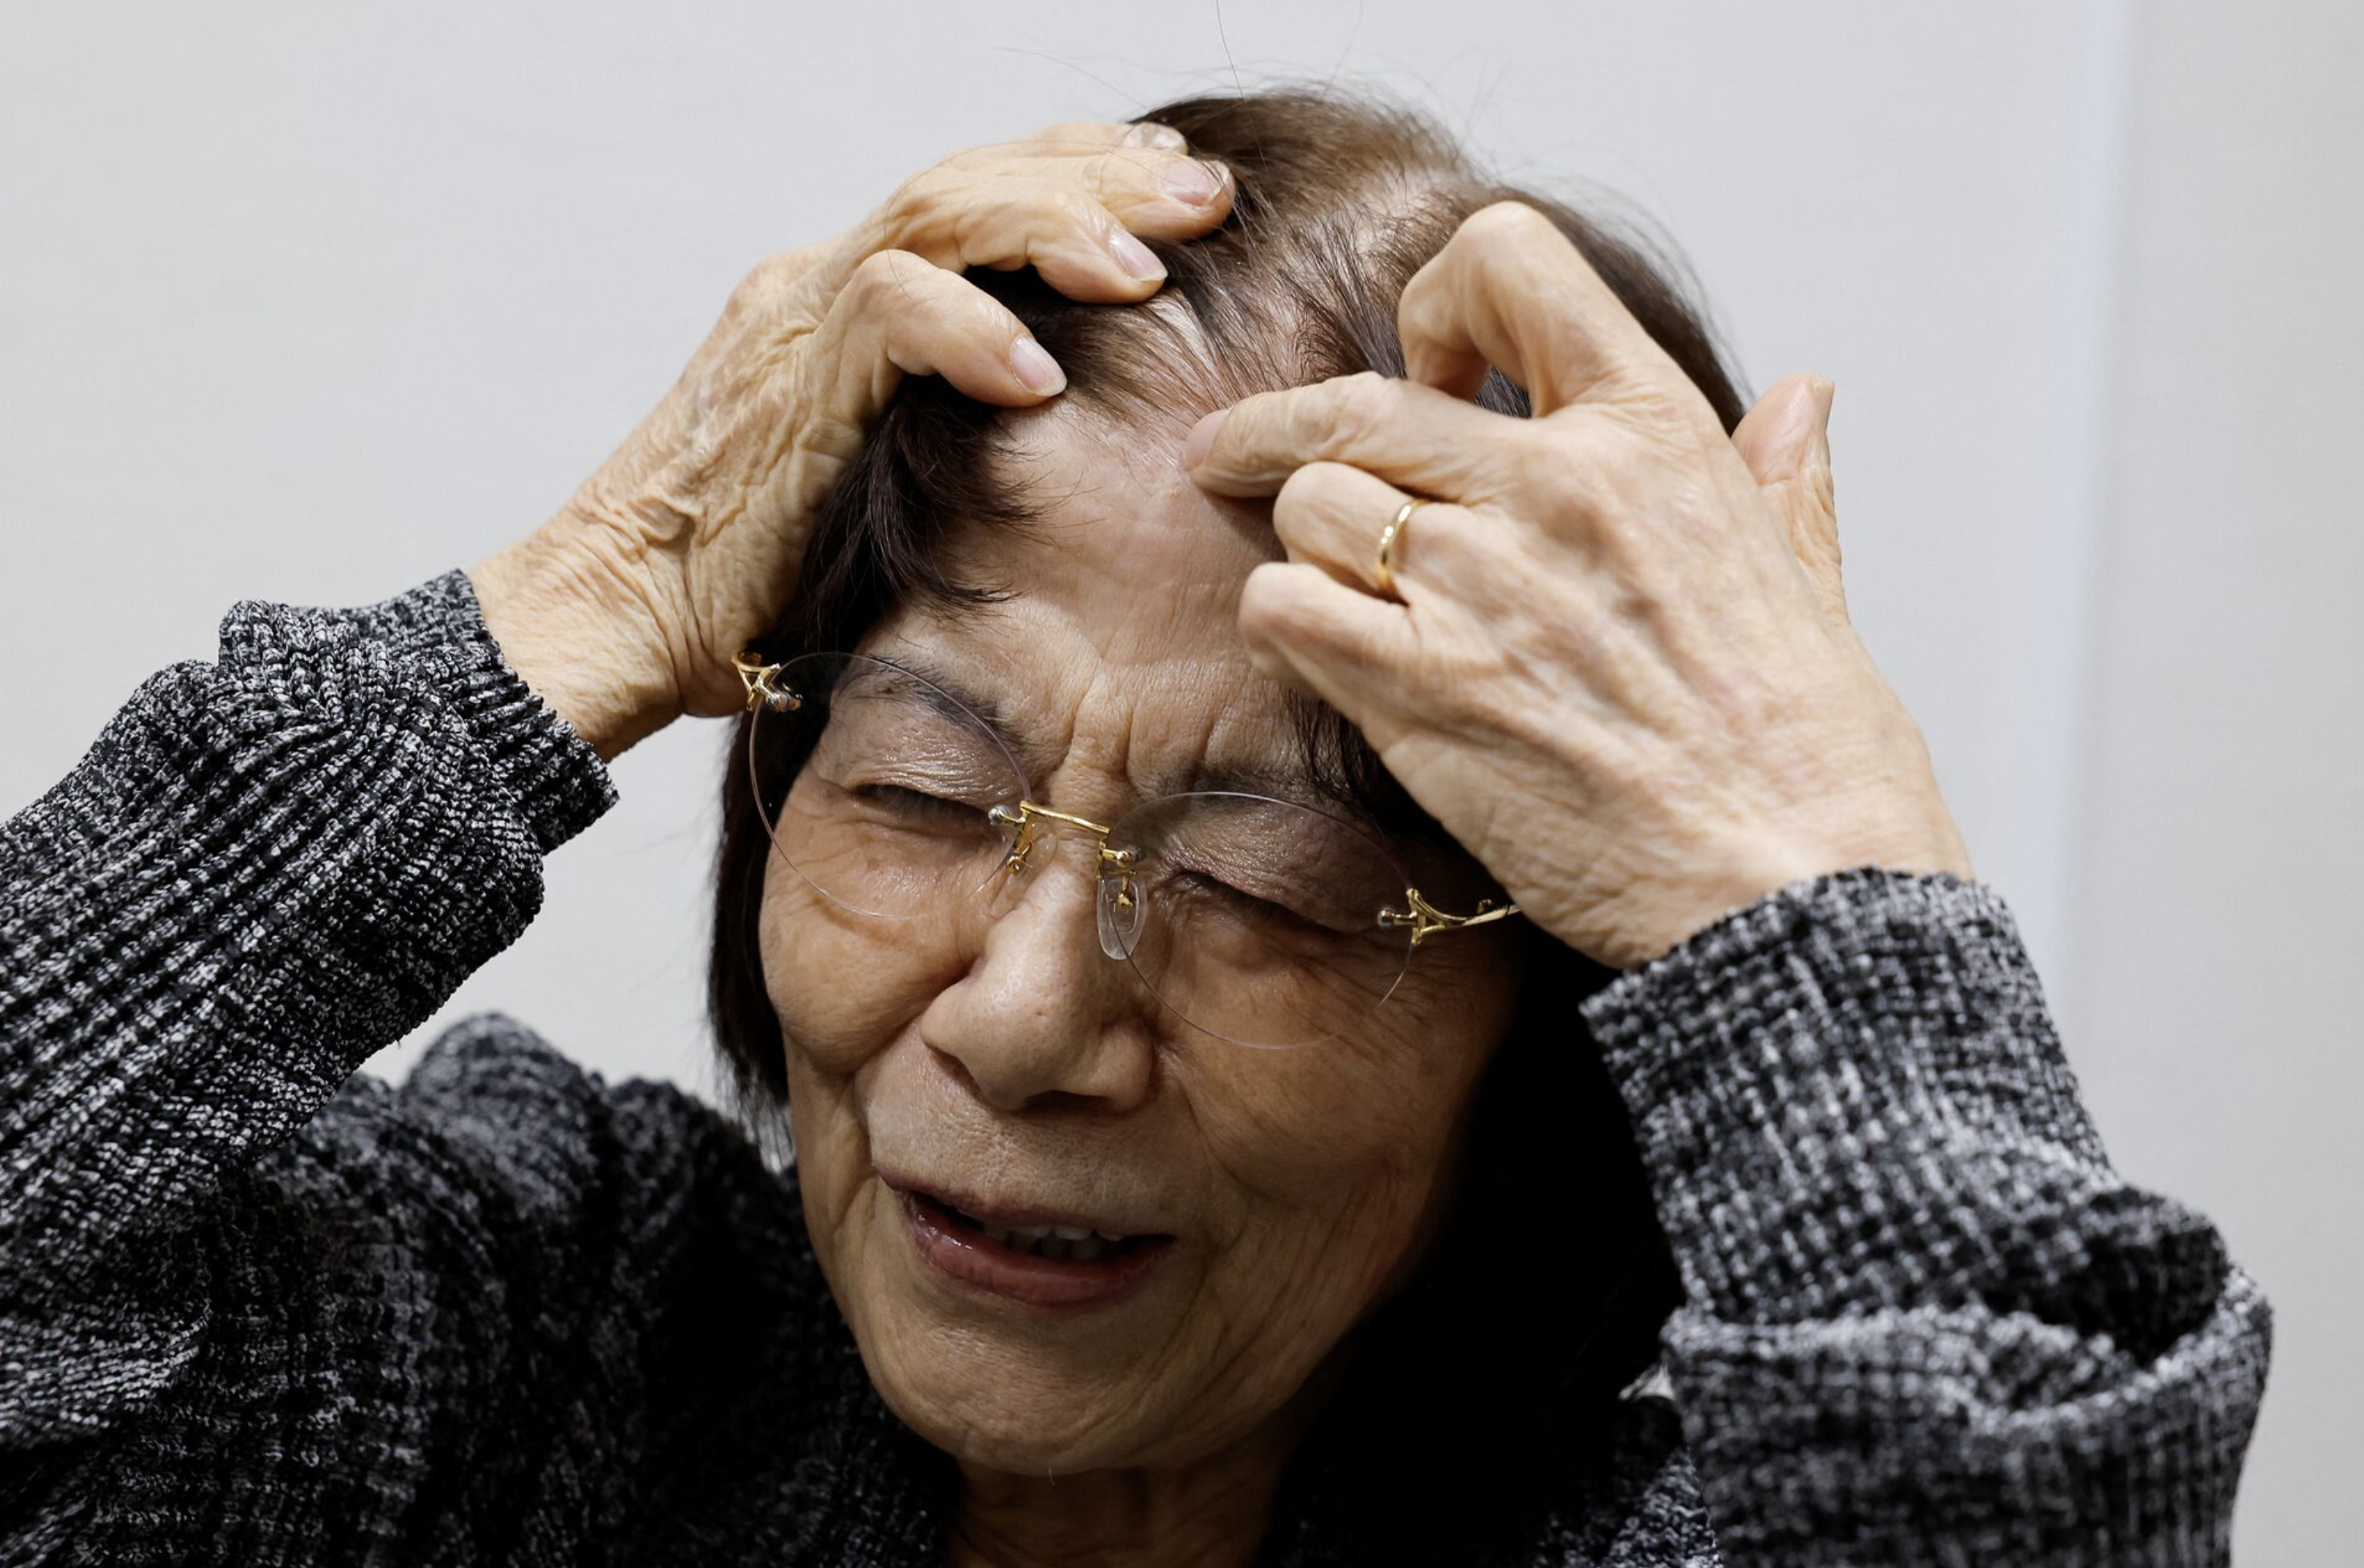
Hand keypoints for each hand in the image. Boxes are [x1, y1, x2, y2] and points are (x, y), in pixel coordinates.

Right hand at [473, 120, 1233, 756]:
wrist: (613, 621)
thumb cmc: (750, 587)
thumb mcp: (883, 493)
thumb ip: (959, 443)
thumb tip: (1082, 465)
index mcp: (846, 304)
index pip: (976, 197)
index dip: (1080, 175)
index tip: (1177, 185)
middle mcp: (818, 287)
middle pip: (975, 180)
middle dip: (1101, 178)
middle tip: (1210, 192)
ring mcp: (794, 322)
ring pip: (937, 213)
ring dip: (1055, 229)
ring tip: (1149, 268)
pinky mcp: (780, 381)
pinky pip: (887, 311)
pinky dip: (971, 333)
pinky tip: (1039, 373)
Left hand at [1183, 202, 1971, 969]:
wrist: (1791, 889)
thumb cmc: (1809, 752)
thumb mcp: (1811, 582)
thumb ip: (1784, 478)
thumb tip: (1804, 395)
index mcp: (1655, 433)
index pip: (1510, 260)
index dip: (1441, 299)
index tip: (1433, 367)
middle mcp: (1554, 486)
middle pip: (1357, 399)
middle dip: (1280, 425)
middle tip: (1237, 451)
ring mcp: (1477, 585)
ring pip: (1310, 502)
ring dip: (1304, 546)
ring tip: (1334, 591)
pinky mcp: (1419, 690)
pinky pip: (1282, 608)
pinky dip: (1282, 625)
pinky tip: (1320, 655)